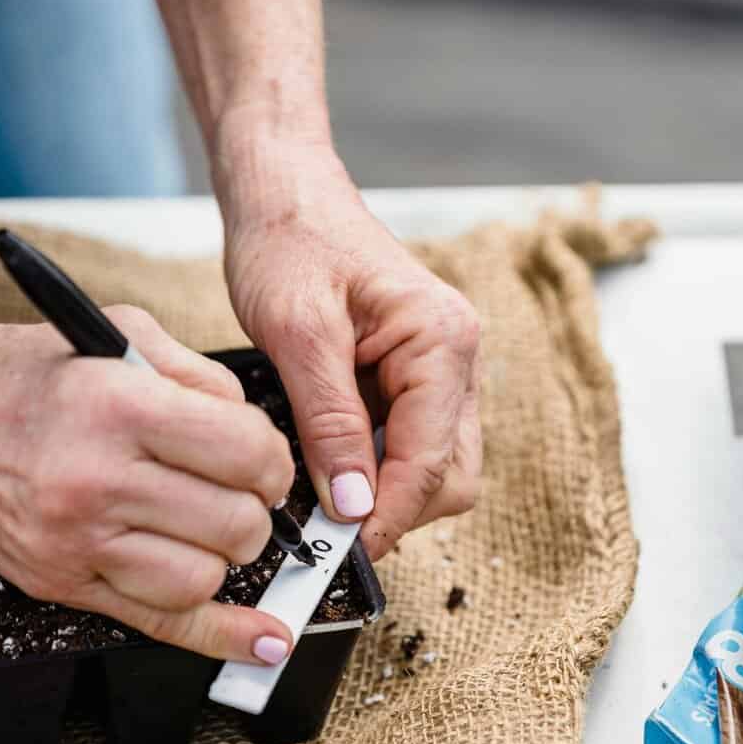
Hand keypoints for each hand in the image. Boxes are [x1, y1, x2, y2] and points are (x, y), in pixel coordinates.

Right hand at [0, 306, 296, 663]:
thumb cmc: (21, 375)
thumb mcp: (120, 335)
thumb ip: (202, 376)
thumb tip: (258, 430)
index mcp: (119, 409)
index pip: (245, 453)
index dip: (274, 458)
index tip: (263, 457)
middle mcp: (96, 481)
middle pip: (234, 522)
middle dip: (257, 507)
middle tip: (241, 490)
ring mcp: (75, 542)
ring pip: (204, 578)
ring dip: (227, 555)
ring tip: (210, 525)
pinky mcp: (62, 583)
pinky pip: (159, 623)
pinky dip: (221, 636)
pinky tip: (262, 639)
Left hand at [220, 141, 482, 558]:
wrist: (285, 192)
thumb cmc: (290, 240)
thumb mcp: (297, 332)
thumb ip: (329, 422)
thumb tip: (352, 506)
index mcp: (442, 339)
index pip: (430, 461)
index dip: (386, 516)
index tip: (338, 550)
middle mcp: (457, 357)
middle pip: (451, 476)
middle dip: (394, 509)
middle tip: (326, 527)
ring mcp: (441, 370)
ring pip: (435, 467)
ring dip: (383, 491)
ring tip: (319, 490)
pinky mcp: (415, 378)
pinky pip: (409, 443)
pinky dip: (372, 466)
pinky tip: (328, 460)